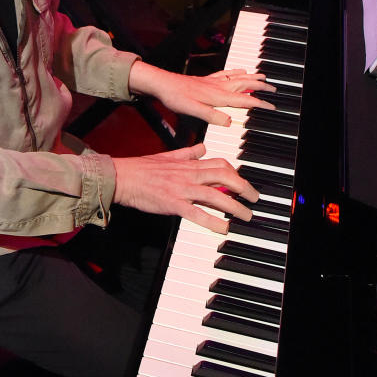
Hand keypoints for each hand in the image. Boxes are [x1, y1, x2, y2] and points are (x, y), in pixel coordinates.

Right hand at [112, 143, 259, 232]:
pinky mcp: (173, 204)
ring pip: (215, 195)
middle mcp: (188, 174)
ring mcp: (182, 189)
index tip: (242, 182)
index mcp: (188, 164)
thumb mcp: (168, 155)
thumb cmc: (142, 168)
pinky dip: (213, 221)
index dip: (236, 172)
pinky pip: (197, 213)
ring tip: (246, 216)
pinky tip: (224, 228)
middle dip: (243, 187)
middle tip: (253, 198)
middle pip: (224, 176)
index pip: (220, 163)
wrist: (123, 177)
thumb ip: (187, 153)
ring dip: (235, 206)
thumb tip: (202, 147)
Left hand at [128, 61, 274, 125]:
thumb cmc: (176, 97)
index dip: (259, 104)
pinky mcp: (206, 79)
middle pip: (245, 85)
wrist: (162, 84)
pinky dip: (236, 71)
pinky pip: (226, 74)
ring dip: (252, 77)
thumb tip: (228, 122)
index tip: (272, 107)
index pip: (244, 100)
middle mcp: (218, 87)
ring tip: (263, 76)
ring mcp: (213, 82)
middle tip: (273, 88)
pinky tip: (239, 70)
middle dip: (261, 87)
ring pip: (238, 77)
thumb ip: (212, 116)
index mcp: (218, 96)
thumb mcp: (193, 111)